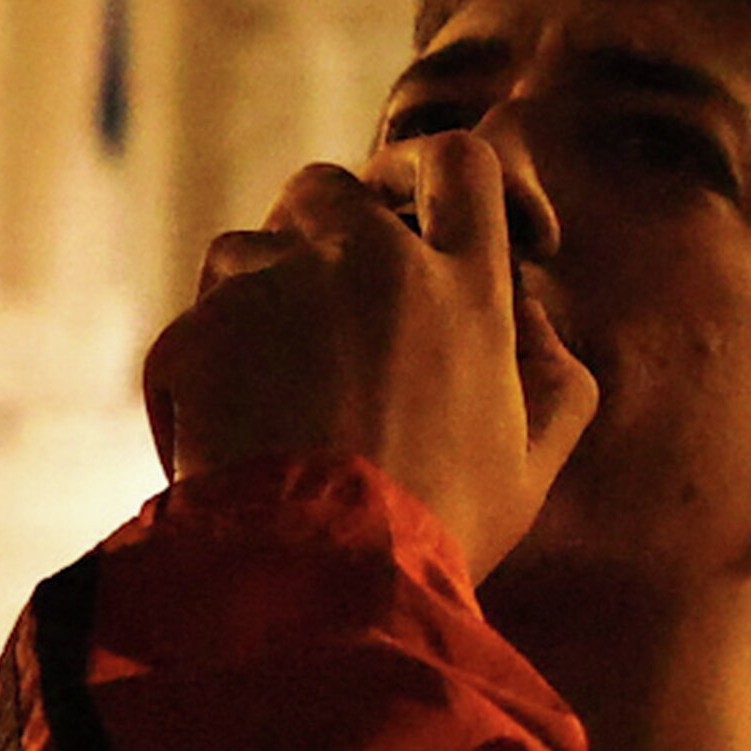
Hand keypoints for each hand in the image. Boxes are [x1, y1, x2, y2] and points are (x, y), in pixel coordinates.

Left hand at [142, 131, 595, 582]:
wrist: (319, 587)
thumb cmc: (436, 535)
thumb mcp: (531, 467)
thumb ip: (556, 376)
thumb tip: (532, 311)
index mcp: (465, 287)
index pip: (461, 162)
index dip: (432, 173)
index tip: (421, 214)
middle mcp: (374, 262)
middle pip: (331, 188)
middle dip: (317, 234)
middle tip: (319, 310)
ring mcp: (283, 286)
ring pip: (249, 247)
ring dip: (254, 298)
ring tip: (267, 391)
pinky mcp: (205, 324)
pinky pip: (195, 323)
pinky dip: (203, 370)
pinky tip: (221, 439)